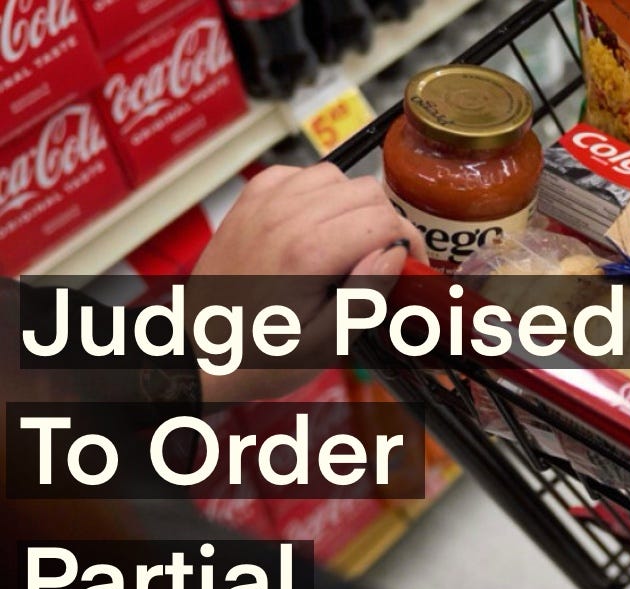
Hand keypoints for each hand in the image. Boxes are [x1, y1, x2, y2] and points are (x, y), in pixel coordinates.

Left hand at [188, 164, 426, 403]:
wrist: (200, 352)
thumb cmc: (260, 355)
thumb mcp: (326, 343)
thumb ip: (366, 295)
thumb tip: (395, 253)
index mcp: (308, 252)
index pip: (385, 220)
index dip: (409, 243)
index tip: (411, 266)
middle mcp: (284, 217)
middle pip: (366, 192)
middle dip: (386, 223)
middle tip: (383, 258)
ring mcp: (263, 203)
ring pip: (336, 176)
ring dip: (353, 205)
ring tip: (349, 241)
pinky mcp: (250, 201)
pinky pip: (300, 174)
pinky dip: (318, 193)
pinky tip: (316, 224)